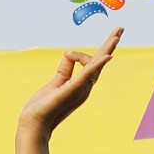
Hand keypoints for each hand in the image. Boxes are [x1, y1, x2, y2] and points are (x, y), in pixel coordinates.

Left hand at [17, 28, 120, 145]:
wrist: (33, 124)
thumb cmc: (43, 107)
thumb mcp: (56, 82)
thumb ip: (65, 69)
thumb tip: (68, 53)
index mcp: (80, 85)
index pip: (92, 64)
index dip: (91, 52)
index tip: (68, 53)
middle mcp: (84, 88)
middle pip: (99, 62)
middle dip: (109, 45)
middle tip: (120, 29)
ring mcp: (79, 89)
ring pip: (96, 65)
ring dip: (107, 49)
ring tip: (116, 35)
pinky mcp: (72, 90)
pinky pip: (87, 75)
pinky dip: (97, 65)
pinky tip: (107, 56)